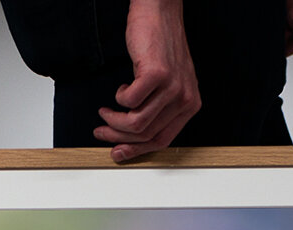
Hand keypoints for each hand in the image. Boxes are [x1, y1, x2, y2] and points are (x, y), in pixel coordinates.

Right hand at [93, 0, 200, 162]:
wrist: (160, 11)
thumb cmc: (161, 45)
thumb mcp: (168, 84)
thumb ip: (159, 109)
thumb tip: (133, 136)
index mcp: (190, 105)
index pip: (162, 141)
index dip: (136, 151)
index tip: (118, 153)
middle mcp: (185, 99)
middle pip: (147, 134)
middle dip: (119, 138)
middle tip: (102, 132)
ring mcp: (172, 87)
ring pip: (137, 122)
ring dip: (115, 121)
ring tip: (105, 113)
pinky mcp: (157, 74)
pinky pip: (130, 101)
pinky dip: (119, 98)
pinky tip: (120, 90)